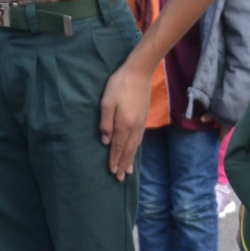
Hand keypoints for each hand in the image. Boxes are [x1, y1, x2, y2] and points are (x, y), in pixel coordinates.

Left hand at [99, 60, 151, 178]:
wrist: (140, 72)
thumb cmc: (119, 85)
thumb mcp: (106, 103)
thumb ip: (106, 123)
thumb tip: (106, 141)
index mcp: (124, 124)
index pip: (118, 147)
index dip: (115, 160)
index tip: (112, 172)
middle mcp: (134, 127)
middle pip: (128, 150)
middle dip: (123, 164)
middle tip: (120, 178)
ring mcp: (141, 122)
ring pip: (135, 145)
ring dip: (131, 159)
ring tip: (128, 170)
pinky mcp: (143, 117)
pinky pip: (140, 138)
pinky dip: (136, 148)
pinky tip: (135, 150)